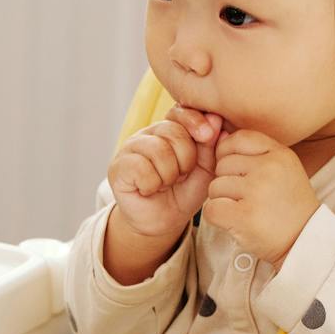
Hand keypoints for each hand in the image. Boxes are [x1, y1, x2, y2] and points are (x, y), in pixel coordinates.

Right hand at [106, 106, 223, 238]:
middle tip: (181, 175)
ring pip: (158, 150)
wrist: (163, 222)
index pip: (179, 112)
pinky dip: (152, 184)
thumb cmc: (184, 192)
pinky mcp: (117, 168)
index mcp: (167, 130)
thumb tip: (216, 119)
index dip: (195, 121)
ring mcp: (129, 150)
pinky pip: (141, 168)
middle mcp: (146, 135)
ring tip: (166, 183)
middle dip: (186, 159)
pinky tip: (149, 190)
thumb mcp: (205, 168)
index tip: (207, 135)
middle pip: (172, 131)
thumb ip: (210, 145)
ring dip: (169, 174)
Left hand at [204, 129, 319, 264]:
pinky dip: (217, 217)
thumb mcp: (283, 169)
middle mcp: (269, 168)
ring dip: (222, 200)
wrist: (304, 241)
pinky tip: (235, 221)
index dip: (228, 153)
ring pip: (214, 187)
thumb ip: (254, 152)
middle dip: (226, 181)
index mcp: (280, 154)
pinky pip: (210, 208)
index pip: (239, 138)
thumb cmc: (288, 205)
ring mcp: (257, 191)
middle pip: (222, 164)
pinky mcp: (244, 216)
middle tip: (245, 198)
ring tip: (244, 210)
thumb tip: (218, 136)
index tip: (237, 171)